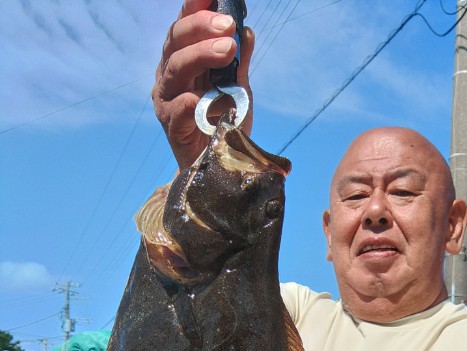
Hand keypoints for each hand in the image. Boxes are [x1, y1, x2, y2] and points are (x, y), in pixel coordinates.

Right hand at [153, 0, 254, 168]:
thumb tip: (246, 32)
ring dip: (201, 54)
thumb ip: (239, 62)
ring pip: (176, 67)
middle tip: (228, 27)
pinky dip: (193, 102)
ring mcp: (167, 98)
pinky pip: (178, 108)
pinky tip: (206, 98)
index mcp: (183, 58)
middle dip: (202, 27)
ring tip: (226, 50)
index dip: (195, 7)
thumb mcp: (238, 89)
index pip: (184, 25)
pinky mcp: (170, 125)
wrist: (219, 165)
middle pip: (177, 40)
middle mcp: (170, 73)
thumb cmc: (225, 124)